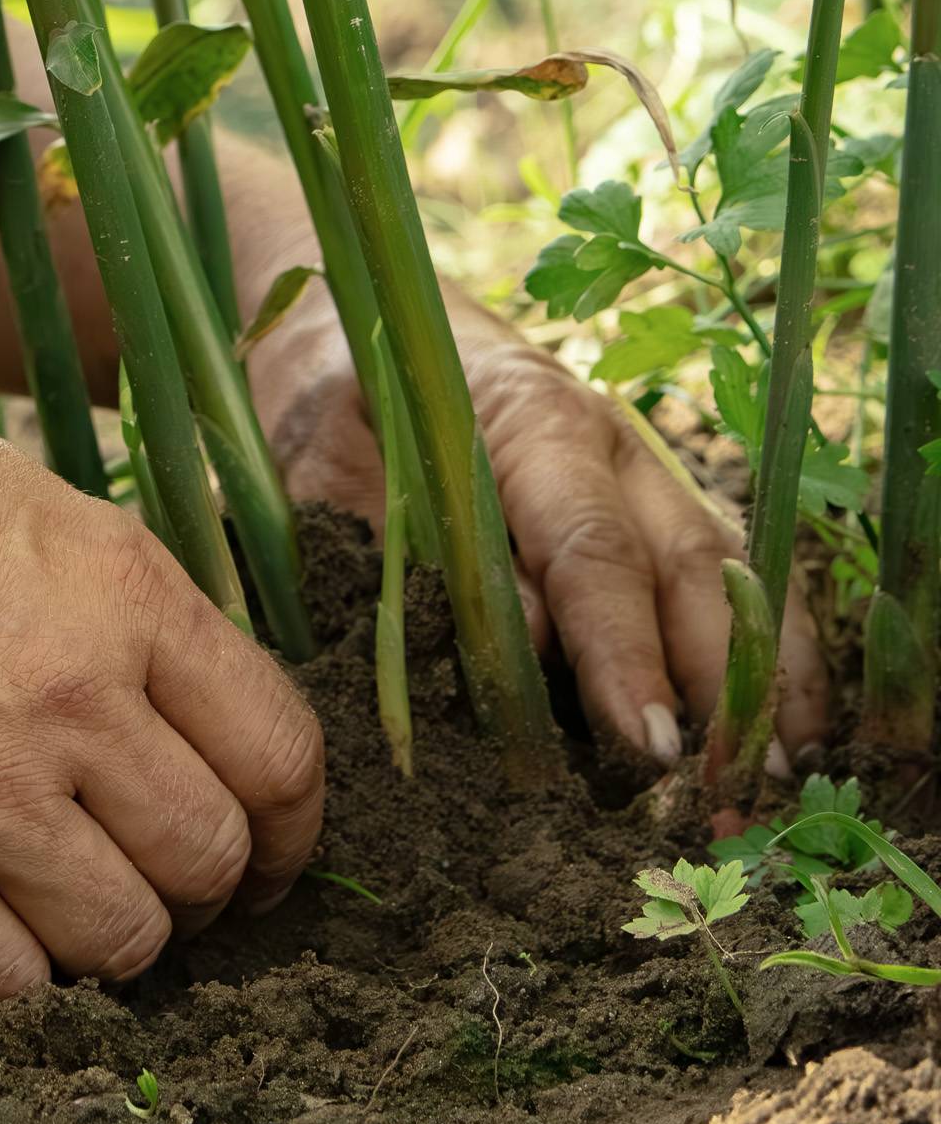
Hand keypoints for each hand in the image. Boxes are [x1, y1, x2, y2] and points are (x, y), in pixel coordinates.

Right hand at [0, 346, 323, 995]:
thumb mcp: (44, 503)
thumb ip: (139, 606)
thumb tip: (210, 700)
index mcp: (125, 593)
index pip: (279, 751)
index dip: (297, 821)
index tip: (277, 841)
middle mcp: (70, 697)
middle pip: (215, 857)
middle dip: (222, 886)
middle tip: (185, 878)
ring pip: (126, 937)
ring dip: (130, 935)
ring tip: (97, 903)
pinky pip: (7, 982)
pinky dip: (29, 976)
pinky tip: (9, 927)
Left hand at [247, 284, 825, 769]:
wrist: (364, 325)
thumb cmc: (340, 398)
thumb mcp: (338, 468)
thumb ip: (415, 557)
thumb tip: (522, 651)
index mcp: (532, 422)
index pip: (593, 549)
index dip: (622, 652)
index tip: (648, 744)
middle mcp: (612, 446)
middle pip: (693, 567)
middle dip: (720, 687)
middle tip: (727, 798)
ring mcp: (645, 473)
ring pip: (730, 573)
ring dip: (760, 679)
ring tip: (778, 783)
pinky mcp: (652, 507)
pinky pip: (724, 578)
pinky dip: (761, 652)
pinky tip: (784, 731)